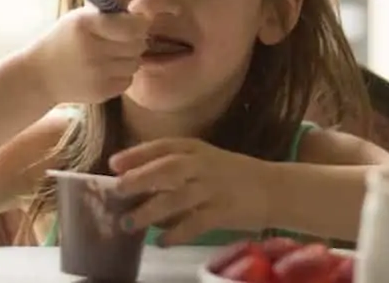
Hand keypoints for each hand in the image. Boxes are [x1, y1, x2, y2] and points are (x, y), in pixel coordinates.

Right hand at [30, 0, 150, 104]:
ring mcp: (95, 73)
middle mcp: (91, 49)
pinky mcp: (100, 91)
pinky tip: (104, 69)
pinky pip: (127, 80)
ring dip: (129, 57)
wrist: (40, 74)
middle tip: (122, 37)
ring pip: (134, 63)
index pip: (132, 25)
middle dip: (135, 39)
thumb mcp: (84, 15)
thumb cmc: (66, 39)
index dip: (140, 23)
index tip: (136, 21)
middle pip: (137, 44)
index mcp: (86, 24)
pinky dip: (121, 74)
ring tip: (111, 53)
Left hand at [110, 138, 270, 245]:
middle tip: (117, 191)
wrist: (274, 188)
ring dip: (150, 211)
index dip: (137, 154)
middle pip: (167, 169)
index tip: (113, 164)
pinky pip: (195, 223)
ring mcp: (214, 188)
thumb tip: (135, 180)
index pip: (162, 146)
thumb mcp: (204, 160)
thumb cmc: (231, 174)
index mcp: (196, 148)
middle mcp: (203, 165)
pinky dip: (176, 233)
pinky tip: (161, 242)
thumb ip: (175, 166)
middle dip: (140, 179)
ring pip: (177, 198)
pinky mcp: (224, 211)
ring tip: (128, 223)